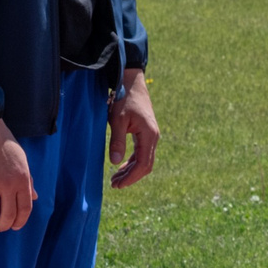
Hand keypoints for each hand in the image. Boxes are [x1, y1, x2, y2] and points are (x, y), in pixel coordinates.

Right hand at [0, 119, 33, 231]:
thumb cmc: (4, 142)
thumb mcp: (22, 160)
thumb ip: (27, 180)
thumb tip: (34, 197)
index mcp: (22, 179)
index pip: (25, 208)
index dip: (20, 221)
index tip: (14, 227)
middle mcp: (8, 184)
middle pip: (8, 215)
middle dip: (3, 226)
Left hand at [108, 70, 158, 187]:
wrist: (131, 83)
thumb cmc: (123, 99)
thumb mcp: (117, 120)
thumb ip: (117, 141)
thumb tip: (115, 163)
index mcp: (149, 135)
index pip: (143, 164)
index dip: (131, 177)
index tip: (118, 185)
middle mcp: (153, 137)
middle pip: (145, 165)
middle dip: (130, 177)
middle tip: (114, 185)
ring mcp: (151, 135)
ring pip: (144, 160)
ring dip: (131, 171)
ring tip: (115, 179)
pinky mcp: (146, 133)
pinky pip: (142, 153)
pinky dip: (132, 162)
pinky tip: (121, 167)